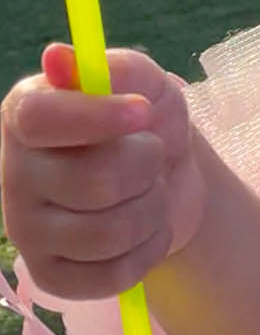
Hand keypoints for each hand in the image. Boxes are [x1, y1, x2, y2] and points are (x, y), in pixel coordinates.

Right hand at [0, 46, 206, 299]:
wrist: (169, 180)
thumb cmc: (146, 125)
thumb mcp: (145, 83)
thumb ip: (114, 69)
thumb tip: (59, 59)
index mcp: (25, 116)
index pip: (41, 119)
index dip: (97, 118)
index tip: (142, 112)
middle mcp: (13, 174)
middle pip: (94, 181)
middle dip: (148, 166)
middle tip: (152, 155)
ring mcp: (27, 230)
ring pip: (110, 232)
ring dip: (153, 209)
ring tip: (150, 192)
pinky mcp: (51, 276)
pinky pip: (113, 275)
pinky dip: (149, 251)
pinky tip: (144, 231)